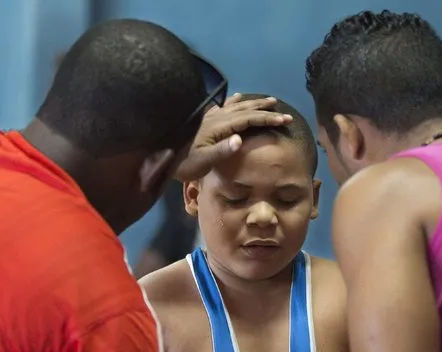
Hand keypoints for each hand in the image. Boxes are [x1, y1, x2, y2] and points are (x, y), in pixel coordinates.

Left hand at [174, 94, 292, 180]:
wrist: (156, 153)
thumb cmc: (181, 162)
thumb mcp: (202, 161)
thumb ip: (221, 150)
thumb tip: (240, 139)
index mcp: (219, 127)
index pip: (249, 119)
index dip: (268, 119)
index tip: (285, 119)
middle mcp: (215, 118)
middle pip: (244, 109)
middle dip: (264, 109)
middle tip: (281, 108)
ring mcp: (208, 117)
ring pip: (235, 105)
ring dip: (252, 103)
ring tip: (265, 100)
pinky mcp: (201, 119)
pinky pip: (222, 106)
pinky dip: (233, 101)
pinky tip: (234, 98)